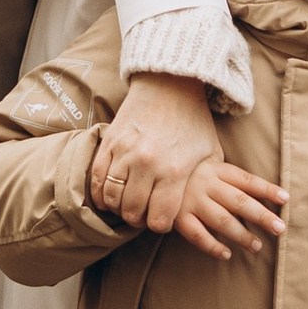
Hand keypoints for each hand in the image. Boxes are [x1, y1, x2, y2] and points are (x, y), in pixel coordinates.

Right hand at [90, 72, 223, 234]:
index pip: (159, 218)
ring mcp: (125, 152)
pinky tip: (107, 196)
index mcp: (175, 170)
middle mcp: (148, 163)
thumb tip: (209, 206)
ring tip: (126, 205)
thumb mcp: (210, 152)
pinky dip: (100, 192)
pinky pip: (97, 177)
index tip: (160, 220)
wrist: (171, 83)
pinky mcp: (110, 141)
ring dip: (118, 207)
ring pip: (111, 197)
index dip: (159, 225)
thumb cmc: (194, 120)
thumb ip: (208, 182)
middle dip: (137, 219)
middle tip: (142, 215)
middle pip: (132, 211)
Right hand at [147, 153, 285, 261]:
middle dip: (262, 216)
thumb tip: (257, 190)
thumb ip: (226, 174)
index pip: (247, 180)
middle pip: (239, 201)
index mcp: (215, 169)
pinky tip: (226, 254)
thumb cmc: (184, 169)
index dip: (267, 189)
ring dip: (241, 235)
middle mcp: (205, 184)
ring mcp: (190, 201)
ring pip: (221, 220)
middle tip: (280, 228)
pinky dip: (213, 246)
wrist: (146, 173)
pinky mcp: (176, 217)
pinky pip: (197, 235)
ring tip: (257, 246)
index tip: (285, 199)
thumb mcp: (204, 162)